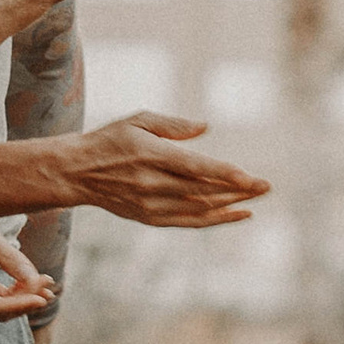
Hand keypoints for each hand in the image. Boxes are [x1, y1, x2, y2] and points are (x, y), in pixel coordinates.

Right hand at [0, 197, 55, 324]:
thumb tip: (32, 280)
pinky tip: (36, 279)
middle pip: (1, 309)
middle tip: (49, 283)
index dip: (21, 306)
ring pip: (4, 304)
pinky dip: (19, 289)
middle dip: (26, 300)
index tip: (43, 298)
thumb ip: (9, 257)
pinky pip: (3, 294)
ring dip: (26, 295)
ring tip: (47, 281)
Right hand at [72, 115, 268, 229]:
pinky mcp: (149, 218)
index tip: (250, 178)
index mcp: (151, 155)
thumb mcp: (138, 120)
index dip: (225, 175)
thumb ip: (174, 125)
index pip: (195, 168)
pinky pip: (188, 222)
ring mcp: (151, 204)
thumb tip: (205, 128)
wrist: (77, 173)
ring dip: (230, 205)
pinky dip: (214, 220)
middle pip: (203, 191)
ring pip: (199, 209)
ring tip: (255, 199)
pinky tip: (236, 214)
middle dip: (238, 190)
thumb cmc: (110, 140)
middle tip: (266, 186)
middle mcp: (152, 183)